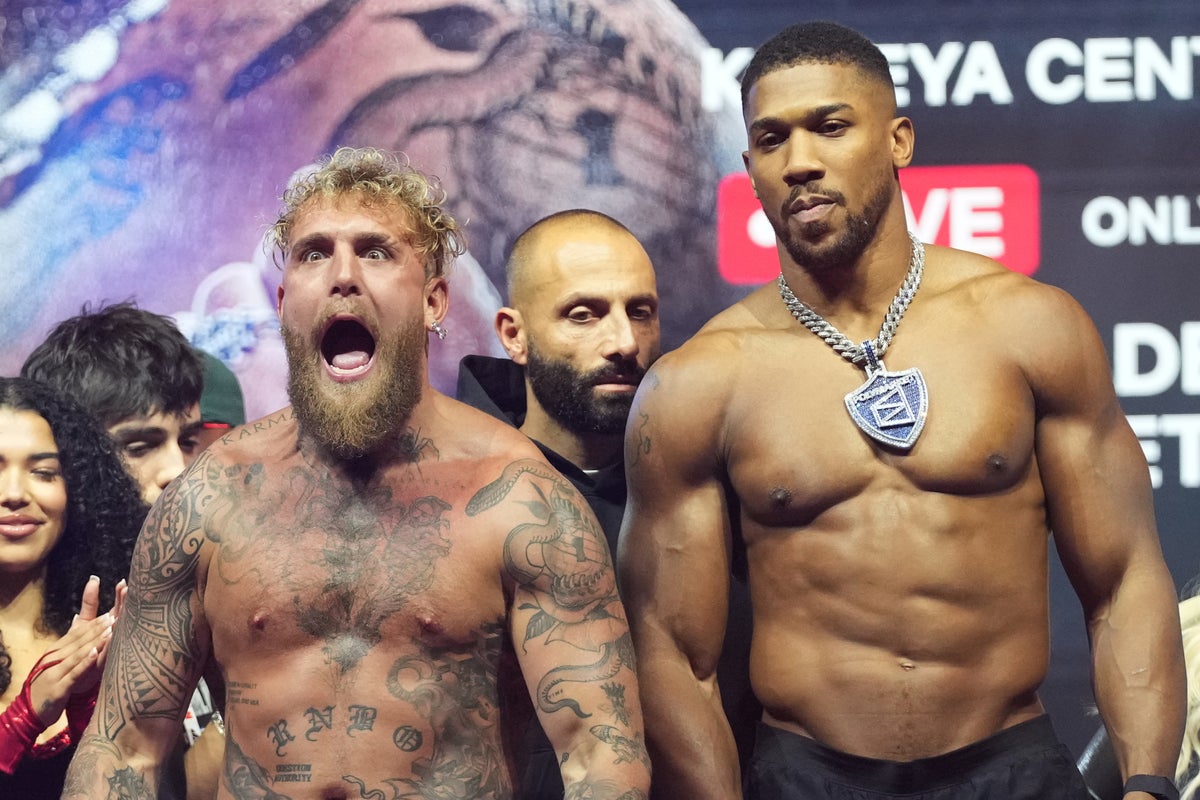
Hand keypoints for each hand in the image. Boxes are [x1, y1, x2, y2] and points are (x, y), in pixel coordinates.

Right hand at [26, 576, 121, 727]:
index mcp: (55, 650)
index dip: (94, 624)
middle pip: (79, 640)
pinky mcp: (58, 688)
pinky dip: (84, 662)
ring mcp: (55, 672)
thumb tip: (77, 617)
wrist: (28, 711)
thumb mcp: (57, 661)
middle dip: (98, 628)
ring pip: (78, 653)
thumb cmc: (47, 684)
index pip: (77, 633)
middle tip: (116, 616)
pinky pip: (73, 673)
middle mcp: (54, 658)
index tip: (111, 613)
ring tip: (111, 629)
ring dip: (94, 640)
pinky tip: (95, 653)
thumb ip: (69, 640)